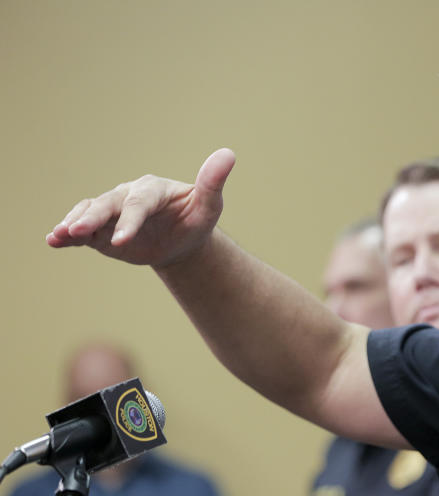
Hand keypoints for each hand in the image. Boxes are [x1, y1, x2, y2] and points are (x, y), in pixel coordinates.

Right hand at [47, 148, 235, 267]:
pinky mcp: (101, 229)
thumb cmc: (196, 219)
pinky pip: (82, 230)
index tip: (122, 241)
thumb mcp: (208, 205)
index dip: (130, 221)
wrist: (182, 240)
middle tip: (76, 231)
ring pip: (89, 213)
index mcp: (152, 189)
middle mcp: (127, 195)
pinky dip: (67, 235)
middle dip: (92, 218)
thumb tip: (228, 154)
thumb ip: (212, 183)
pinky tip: (53, 241)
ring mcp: (112, 211)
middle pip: (107, 205)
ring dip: (72, 223)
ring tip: (58, 236)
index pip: (139, 204)